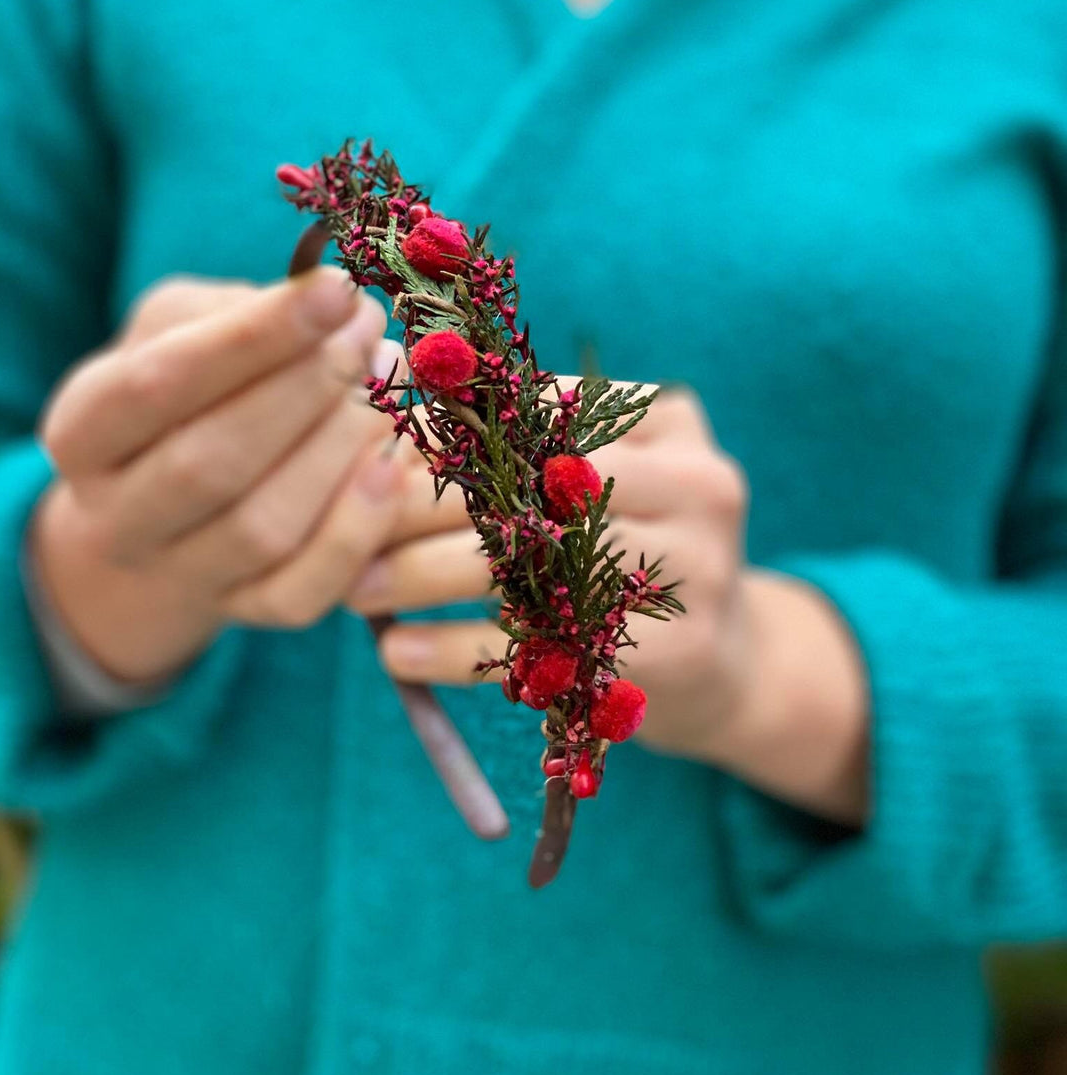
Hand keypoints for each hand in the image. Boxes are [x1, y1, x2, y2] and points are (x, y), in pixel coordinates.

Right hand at [31, 269, 410, 688]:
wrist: (162, 514)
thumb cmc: (186, 392)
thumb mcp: (177, 331)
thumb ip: (233, 311)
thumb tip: (327, 299)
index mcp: (83, 431)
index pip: (159, 384)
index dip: (253, 338)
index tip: (334, 289)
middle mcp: (118, 516)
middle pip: (208, 464)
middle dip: (304, 392)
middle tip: (368, 337)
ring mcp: (181, 573)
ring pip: (260, 531)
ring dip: (338, 454)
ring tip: (386, 392)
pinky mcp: (247, 611)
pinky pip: (301, 592)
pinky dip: (355, 532)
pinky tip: (392, 466)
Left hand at [346, 385, 869, 825]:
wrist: (728, 666)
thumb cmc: (625, 556)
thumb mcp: (599, 484)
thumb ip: (522, 449)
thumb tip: (383, 415)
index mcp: (668, 420)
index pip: (538, 408)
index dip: (447, 431)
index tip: (367, 453)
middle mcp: (697, 480)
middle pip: (533, 484)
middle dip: (424, 504)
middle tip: (346, 524)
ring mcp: (697, 565)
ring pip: (532, 564)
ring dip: (426, 576)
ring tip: (354, 592)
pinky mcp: (678, 650)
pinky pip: (548, 646)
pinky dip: (460, 650)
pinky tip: (400, 654)